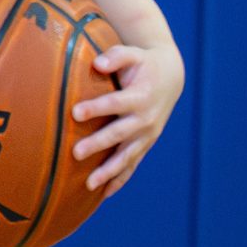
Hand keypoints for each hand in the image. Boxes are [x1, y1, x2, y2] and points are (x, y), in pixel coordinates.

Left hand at [72, 40, 185, 195]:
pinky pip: (133, 164)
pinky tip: (104, 193)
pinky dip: (121, 179)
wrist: (171, 78)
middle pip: (121, 133)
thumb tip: (97, 64)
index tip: (76, 112)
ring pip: (128, 155)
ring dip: (110, 170)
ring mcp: (147, 134)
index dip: (98, 107)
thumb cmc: (143, 64)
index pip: (117, 103)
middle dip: (99, 143)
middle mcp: (146, 118)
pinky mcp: (146, 144)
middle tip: (76, 153)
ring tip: (89, 184)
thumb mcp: (134, 54)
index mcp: (141, 96)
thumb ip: (116, 56)